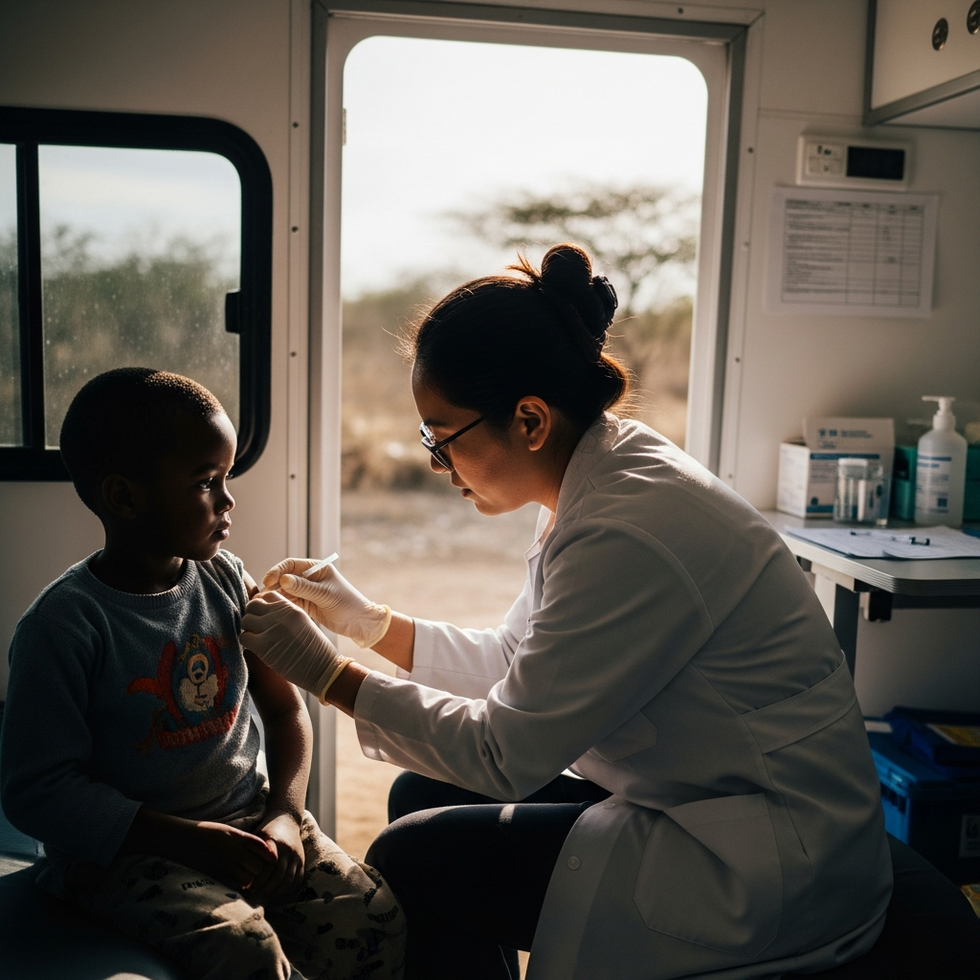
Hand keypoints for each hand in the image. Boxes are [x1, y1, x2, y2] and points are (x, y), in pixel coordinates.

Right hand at [186, 821, 276, 890]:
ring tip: (248, 882)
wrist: (182, 838)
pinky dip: (237, 886)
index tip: (271, 860)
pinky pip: (232, 883)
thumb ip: (242, 839)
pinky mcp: (215, 873)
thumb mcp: (227, 830)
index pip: (262, 847)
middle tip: (257, 874)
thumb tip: (257, 849)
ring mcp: (224, 862)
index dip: (268, 855)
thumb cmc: (205, 832)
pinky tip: (236, 884)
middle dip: (259, 871)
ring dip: (249, 881)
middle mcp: (234, 849)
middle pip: (257, 865)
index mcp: (238, 836)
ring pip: (247, 877)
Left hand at [241, 592, 346, 700]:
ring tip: (257, 639)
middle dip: (252, 616)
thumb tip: (266, 615)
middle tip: (257, 629)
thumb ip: (286, 615)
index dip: (263, 606)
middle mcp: (280, 614)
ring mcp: (271, 628)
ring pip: (245, 620)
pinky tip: (257, 649)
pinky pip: (244, 637)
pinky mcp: (263, 645)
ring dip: (249, 630)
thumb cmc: (315, 649)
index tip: (264, 617)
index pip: (267, 596)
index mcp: (291, 607)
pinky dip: (247, 643)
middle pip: (253, 605)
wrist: (323, 668)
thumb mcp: (303, 622)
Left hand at [247, 810, 304, 901]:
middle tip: (254, 897)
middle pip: (278, 876)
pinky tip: (277, 895)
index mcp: (275, 843)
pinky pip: (297, 880)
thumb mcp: (257, 836)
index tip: (248, 888)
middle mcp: (288, 850)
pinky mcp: (302, 860)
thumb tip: (237, 870)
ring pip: (288, 880)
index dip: (258, 880)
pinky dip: (288, 890)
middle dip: (265, 890)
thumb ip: (250, 850)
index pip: (268, 867)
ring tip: (264, 899)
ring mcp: (297, 856)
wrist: (287, 818)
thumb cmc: (266, 829)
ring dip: (276, 893)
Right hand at [263, 558, 390, 648]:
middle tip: (262, 595)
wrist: (359, 622)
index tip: (268, 581)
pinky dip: (280, 605)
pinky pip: (289, 603)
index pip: (291, 565)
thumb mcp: (325, 595)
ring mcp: (307, 592)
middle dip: (273, 585)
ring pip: (285, 591)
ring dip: (275, 596)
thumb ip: (304, 587)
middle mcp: (310, 578)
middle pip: (284, 578)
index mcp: (316, 569)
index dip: (277, 571)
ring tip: (263, 604)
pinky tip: (272, 610)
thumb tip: (282, 579)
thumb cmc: (347, 604)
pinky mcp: (305, 605)